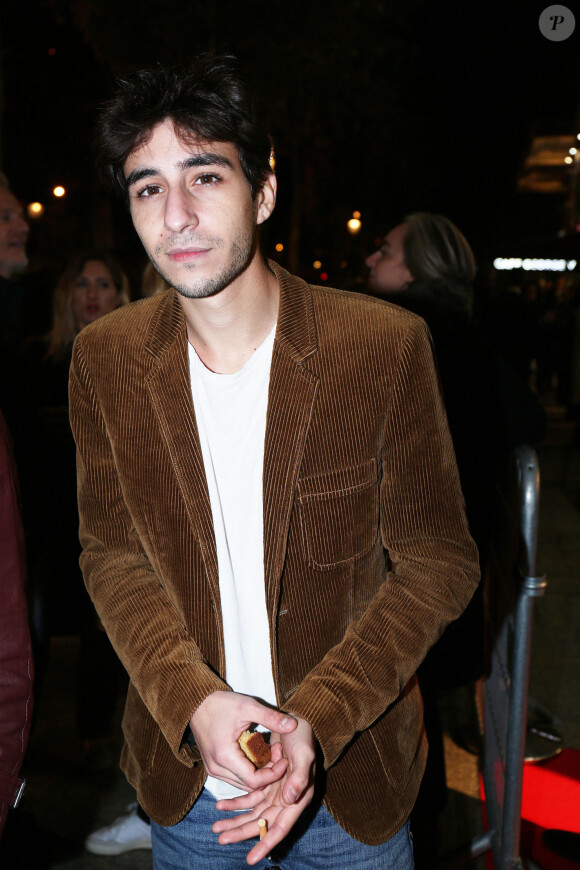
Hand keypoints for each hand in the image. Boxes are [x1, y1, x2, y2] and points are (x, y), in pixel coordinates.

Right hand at [190, 691, 295, 792]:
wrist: (196, 702)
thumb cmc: (220, 703)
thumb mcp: (248, 707)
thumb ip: (271, 718)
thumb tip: (293, 725)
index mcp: (225, 757)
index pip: (254, 781)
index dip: (273, 774)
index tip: (284, 759)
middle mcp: (217, 769)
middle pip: (249, 785)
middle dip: (268, 774)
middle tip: (279, 755)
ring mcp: (213, 770)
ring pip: (242, 783)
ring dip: (258, 773)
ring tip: (270, 754)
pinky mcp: (213, 767)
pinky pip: (235, 777)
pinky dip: (248, 771)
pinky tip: (258, 755)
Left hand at [212, 716, 315, 865]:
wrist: (298, 718)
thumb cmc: (303, 736)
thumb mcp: (303, 754)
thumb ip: (299, 778)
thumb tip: (289, 801)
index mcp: (298, 798)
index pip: (280, 827)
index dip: (266, 844)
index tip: (251, 858)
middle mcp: (286, 799)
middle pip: (261, 823)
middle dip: (241, 832)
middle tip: (221, 838)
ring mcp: (275, 791)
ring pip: (252, 812)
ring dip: (235, 819)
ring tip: (215, 826)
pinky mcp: (266, 781)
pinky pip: (248, 796)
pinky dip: (235, 802)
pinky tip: (221, 805)